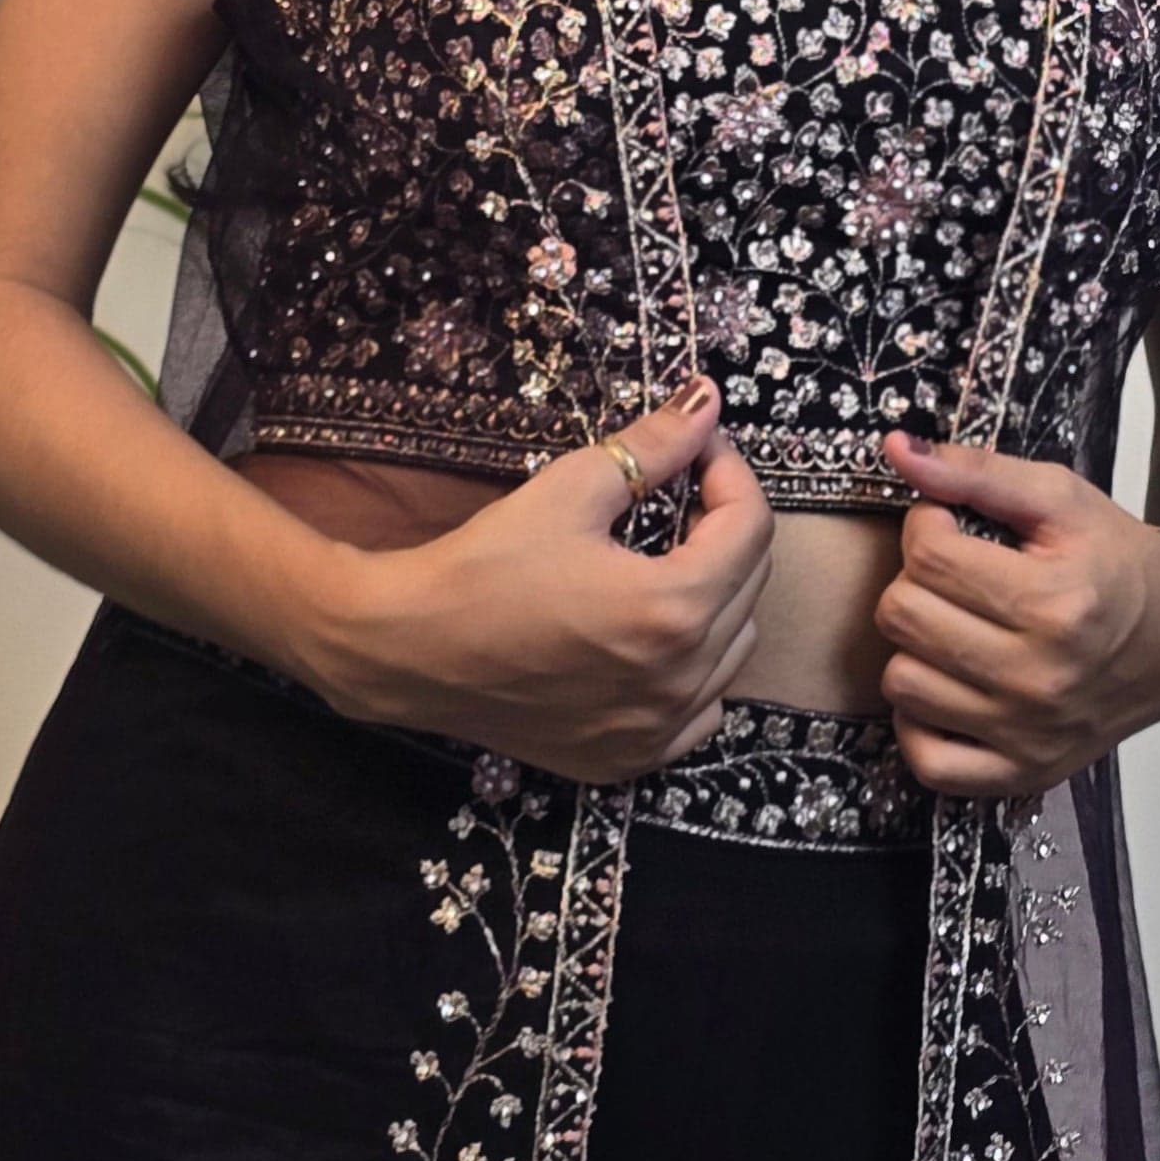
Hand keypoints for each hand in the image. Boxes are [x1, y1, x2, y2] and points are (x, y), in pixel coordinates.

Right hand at [301, 378, 773, 781]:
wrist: (409, 649)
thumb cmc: (484, 564)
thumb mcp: (571, 489)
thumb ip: (652, 447)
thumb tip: (706, 401)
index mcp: (672, 609)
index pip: (751, 526)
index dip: (729, 473)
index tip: (696, 450)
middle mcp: (680, 680)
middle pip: (750, 585)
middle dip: (724, 529)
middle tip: (674, 497)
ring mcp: (657, 730)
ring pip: (732, 648)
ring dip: (716, 597)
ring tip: (661, 563)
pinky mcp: (629, 759)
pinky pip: (700, 708)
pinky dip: (695, 668)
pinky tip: (650, 640)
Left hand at [873, 431, 1159, 798]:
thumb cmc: (1119, 561)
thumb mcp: (1060, 497)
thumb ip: (976, 471)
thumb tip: (896, 449)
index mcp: (1054, 602)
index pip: (927, 555)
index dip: (927, 525)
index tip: (952, 524)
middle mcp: (1040, 678)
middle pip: (903, 617)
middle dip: (916, 581)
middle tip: (954, 576)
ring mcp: (1030, 735)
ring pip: (901, 683)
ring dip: (915, 647)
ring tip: (955, 626)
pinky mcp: (1023, 773)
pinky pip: (927, 761)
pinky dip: (921, 722)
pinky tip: (949, 685)